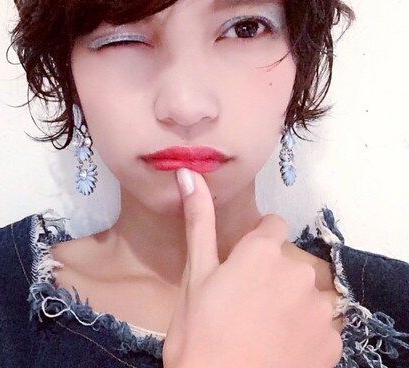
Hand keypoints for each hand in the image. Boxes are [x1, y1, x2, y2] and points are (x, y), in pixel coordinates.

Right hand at [162, 169, 342, 367]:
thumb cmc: (199, 332)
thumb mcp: (195, 274)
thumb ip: (198, 220)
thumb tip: (188, 172)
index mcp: (262, 250)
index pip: (273, 226)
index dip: (255, 244)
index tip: (240, 266)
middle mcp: (297, 272)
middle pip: (289, 261)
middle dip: (272, 275)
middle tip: (243, 303)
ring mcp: (318, 309)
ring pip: (308, 293)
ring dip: (293, 303)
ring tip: (263, 328)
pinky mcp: (332, 343)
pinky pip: (323, 325)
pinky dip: (306, 333)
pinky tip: (281, 347)